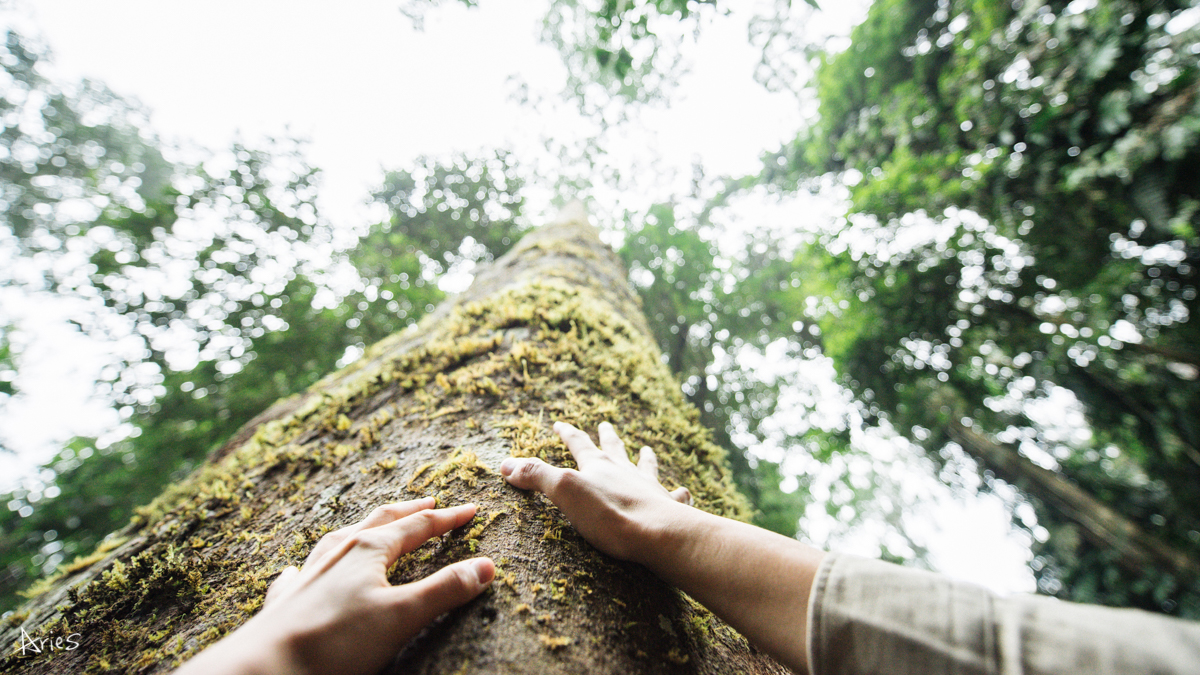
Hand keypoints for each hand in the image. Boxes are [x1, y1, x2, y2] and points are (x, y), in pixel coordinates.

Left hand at [174, 498, 494, 674]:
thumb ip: (444, 590)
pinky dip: (307, 567)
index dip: (447, 518)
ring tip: (372, 524)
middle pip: (379, 522)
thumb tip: (486, 565)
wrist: (264, 668)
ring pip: (340, 540)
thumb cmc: (334, 641)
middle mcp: (337, 554)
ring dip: (363, 528)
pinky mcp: (287, 604)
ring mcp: (309, 576)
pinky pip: (298, 574)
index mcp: (367, 551)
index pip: (417, 526)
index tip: (470, 509)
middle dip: (409, 512)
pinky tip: (296, 570)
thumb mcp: (401, 616)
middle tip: (430, 502)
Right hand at [502, 420, 823, 674]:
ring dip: (645, 458)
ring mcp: (649, 489)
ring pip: (646, 467)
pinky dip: (678, 494)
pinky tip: (685, 492)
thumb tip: (505, 464)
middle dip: (607, 436)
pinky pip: (675, 497)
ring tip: (647, 449)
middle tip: (606, 424)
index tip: (559, 423)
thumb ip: (537, 476)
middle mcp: (625, 472)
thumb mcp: (564, 492)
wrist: (659, 533)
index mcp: (598, 467)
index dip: (567, 433)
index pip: (578, 444)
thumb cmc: (610, 515)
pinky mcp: (668, 509)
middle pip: (614, 449)